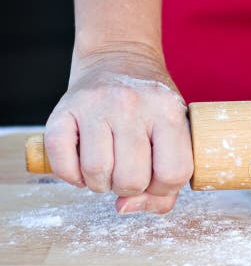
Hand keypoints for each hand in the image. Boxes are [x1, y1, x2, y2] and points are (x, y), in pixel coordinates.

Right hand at [45, 44, 193, 213]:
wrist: (119, 57)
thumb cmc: (151, 107)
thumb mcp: (175, 133)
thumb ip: (166, 182)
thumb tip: (125, 208)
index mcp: (169, 112)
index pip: (173, 173)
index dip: (162, 189)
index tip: (155, 179)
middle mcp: (133, 105)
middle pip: (132, 179)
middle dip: (129, 188)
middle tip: (127, 173)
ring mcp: (97, 104)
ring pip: (97, 172)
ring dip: (99, 184)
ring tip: (107, 170)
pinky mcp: (64, 108)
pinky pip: (61, 160)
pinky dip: (70, 175)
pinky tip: (82, 167)